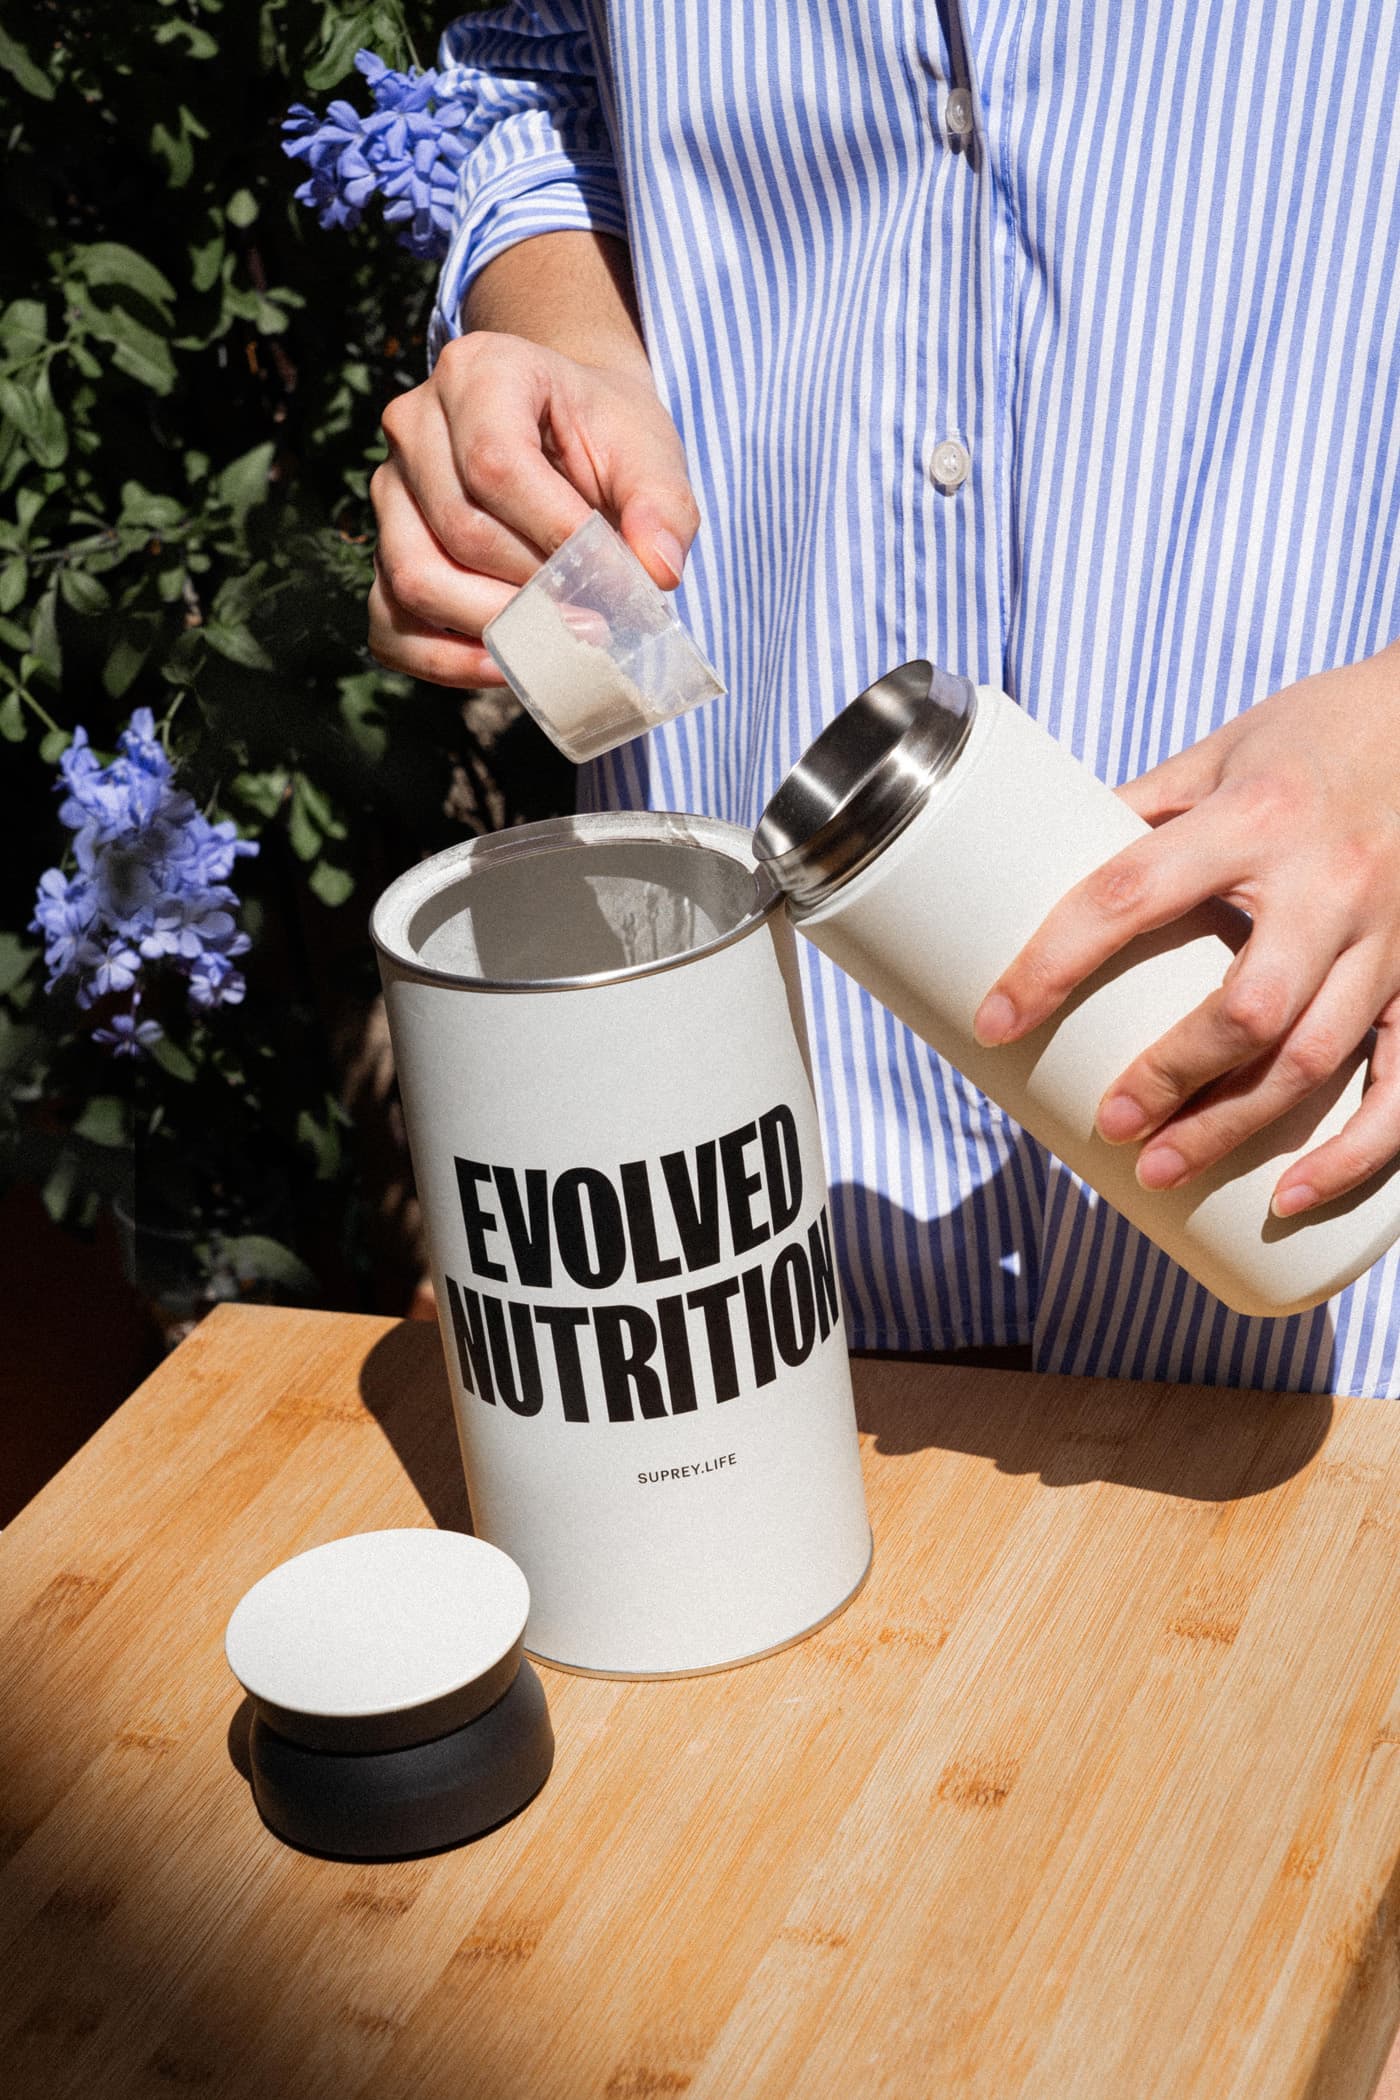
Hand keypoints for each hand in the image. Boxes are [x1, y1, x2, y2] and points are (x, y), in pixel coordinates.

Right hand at [368, 331, 699, 686]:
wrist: (567, 430)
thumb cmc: (605, 437)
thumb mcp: (648, 453)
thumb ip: (662, 506)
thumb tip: (657, 572)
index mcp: (478, 372)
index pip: (495, 465)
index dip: (555, 535)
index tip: (614, 578)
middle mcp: (414, 423)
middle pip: (458, 530)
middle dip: (533, 589)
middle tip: (596, 619)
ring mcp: (390, 490)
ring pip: (415, 579)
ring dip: (491, 627)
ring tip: (557, 640)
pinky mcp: (384, 550)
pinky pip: (390, 624)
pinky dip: (445, 662)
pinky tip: (508, 665)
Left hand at [971, 646, 1399, 1214]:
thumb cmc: (1316, 733)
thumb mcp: (1218, 752)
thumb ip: (1141, 812)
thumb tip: (1040, 868)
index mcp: (1252, 818)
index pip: (1129, 895)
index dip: (1054, 962)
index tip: (998, 1019)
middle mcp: (1326, 883)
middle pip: (1243, 1008)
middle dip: (1170, 1077)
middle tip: (1110, 1122)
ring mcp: (1387, 936)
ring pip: (1315, 1057)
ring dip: (1236, 1127)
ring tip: (1162, 1168)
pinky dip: (1357, 1152)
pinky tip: (1295, 1194)